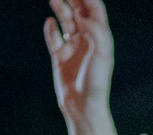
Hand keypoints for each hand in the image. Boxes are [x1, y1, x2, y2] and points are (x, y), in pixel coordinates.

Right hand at [43, 0, 114, 120]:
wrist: (83, 106)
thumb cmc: (97, 81)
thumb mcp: (102, 53)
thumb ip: (94, 30)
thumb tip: (81, 13)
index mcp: (100, 36)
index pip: (95, 9)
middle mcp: (87, 39)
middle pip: (79, 11)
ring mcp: (72, 47)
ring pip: (66, 21)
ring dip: (61, 9)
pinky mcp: (59, 57)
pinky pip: (54, 38)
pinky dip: (51, 30)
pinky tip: (49, 22)